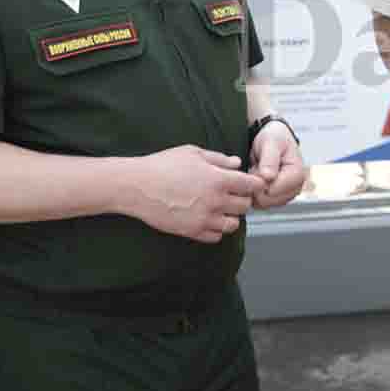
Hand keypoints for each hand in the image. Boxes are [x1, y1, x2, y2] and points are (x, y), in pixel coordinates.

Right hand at [130, 145, 264, 242]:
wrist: (136, 186)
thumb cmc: (163, 165)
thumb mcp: (193, 153)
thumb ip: (218, 159)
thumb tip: (236, 163)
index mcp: (218, 180)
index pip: (252, 186)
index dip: (253, 183)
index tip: (248, 183)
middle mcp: (215, 201)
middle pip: (245, 206)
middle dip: (242, 199)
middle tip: (233, 194)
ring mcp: (204, 219)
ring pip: (233, 225)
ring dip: (230, 216)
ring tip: (220, 208)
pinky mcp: (191, 231)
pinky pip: (215, 237)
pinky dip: (215, 229)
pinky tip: (207, 218)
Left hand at [249, 122, 307, 208]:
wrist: (272, 140)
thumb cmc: (274, 138)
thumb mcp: (271, 142)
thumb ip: (270, 159)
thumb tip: (269, 177)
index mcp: (297, 173)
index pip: (274, 190)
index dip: (260, 181)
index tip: (256, 167)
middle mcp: (295, 188)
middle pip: (269, 200)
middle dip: (256, 186)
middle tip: (256, 168)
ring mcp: (286, 195)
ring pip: (263, 204)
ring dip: (254, 189)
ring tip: (257, 172)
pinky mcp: (277, 199)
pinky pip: (260, 204)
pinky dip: (254, 193)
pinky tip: (256, 179)